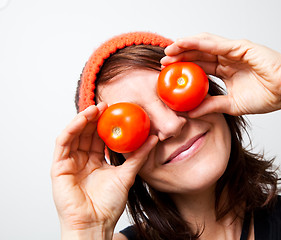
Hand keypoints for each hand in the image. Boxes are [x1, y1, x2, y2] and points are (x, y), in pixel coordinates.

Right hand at [51, 103, 157, 238]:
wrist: (96, 224)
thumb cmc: (108, 205)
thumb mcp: (127, 175)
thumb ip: (139, 156)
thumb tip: (154, 139)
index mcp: (96, 162)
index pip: (100, 138)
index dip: (106, 124)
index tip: (117, 111)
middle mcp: (82, 160)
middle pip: (87, 134)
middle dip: (95, 118)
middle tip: (106, 105)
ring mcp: (70, 163)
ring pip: (74, 135)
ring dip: (83, 120)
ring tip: (95, 109)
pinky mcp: (59, 168)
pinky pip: (63, 144)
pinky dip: (71, 129)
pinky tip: (82, 119)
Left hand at [161, 33, 280, 116]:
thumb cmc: (267, 97)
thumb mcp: (232, 105)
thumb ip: (212, 106)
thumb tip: (189, 112)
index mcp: (227, 71)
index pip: (201, 67)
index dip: (184, 68)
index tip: (167, 73)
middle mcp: (229, 58)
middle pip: (199, 54)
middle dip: (180, 56)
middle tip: (163, 61)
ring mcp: (235, 51)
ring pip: (205, 45)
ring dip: (186, 46)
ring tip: (170, 50)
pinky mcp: (242, 47)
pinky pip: (218, 44)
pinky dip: (200, 43)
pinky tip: (185, 43)